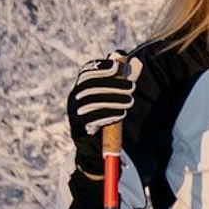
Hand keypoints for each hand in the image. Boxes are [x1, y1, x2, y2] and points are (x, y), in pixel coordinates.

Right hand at [66, 55, 138, 174]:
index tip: (117, 66)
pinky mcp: (77, 126)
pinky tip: (121, 113)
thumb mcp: (112, 97)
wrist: (92, 146)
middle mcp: (74, 97)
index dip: (101, 67)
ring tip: (130, 101)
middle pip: (91, 85)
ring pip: (92, 101)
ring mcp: (73, 111)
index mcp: (81, 86)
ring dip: (114, 99)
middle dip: (113, 84)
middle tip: (132, 87)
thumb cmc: (104, 116)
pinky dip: (108, 114)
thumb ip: (122, 80)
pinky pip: (91, 118)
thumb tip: (135, 62)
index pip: (87, 71)